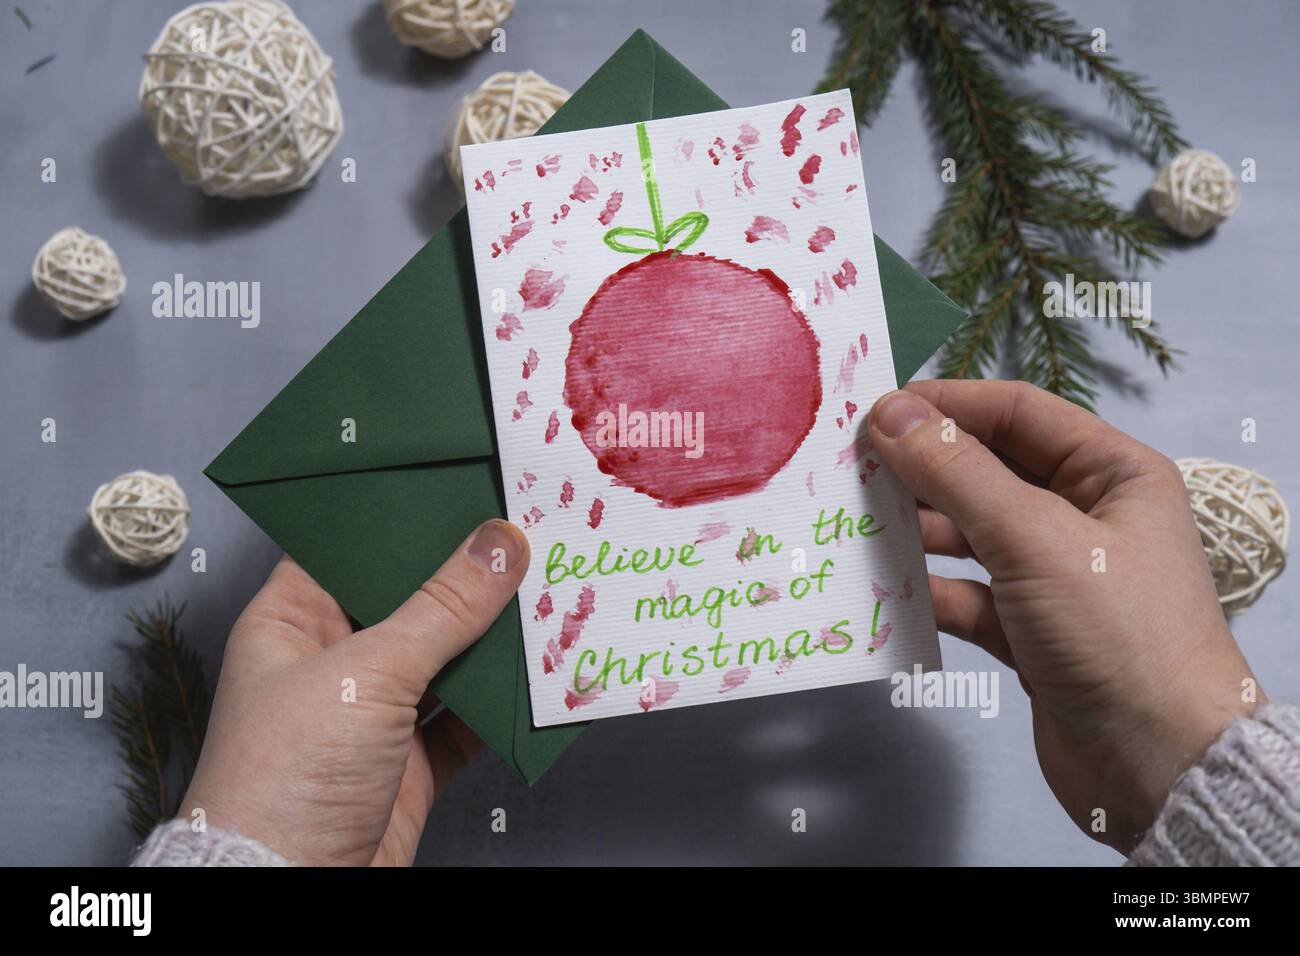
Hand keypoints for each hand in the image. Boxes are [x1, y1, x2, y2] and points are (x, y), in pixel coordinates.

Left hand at [180, 519, 529, 864]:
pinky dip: (502, 700)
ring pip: (445, 658)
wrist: (289, 892)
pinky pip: (466, 716)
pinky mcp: (410, 761)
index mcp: (292, 622)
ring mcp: (373, 714)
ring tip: (545, 589)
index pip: (349, 549)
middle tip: (522, 531)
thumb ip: (443, 606)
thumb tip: (500, 544)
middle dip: (464, 576)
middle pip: (408, 601)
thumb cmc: (286, 775)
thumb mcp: (369, 671)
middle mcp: (331, 662)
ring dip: (491, 638)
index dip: (402, 518)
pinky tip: (538, 671)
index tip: (461, 486)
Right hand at [867, 380, 1258, 851]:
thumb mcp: (1034, 537)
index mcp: (1112, 474)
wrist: (1159, 764)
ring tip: (856, 523)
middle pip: (989, 472)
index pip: (1018, 414)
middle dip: (923, 469)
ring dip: (919, 531)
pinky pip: (968, 595)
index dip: (947, 405)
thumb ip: (957, 472)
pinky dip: (928, 591)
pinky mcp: (1031, 631)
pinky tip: (884, 589)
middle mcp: (1086, 517)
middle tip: (852, 467)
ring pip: (972, 535)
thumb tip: (889, 412)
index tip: (875, 410)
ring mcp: (1056, 577)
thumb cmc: (1116, 631)